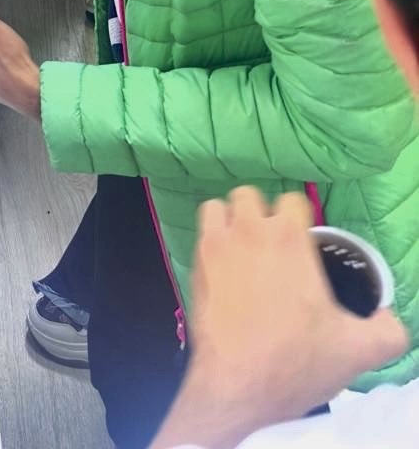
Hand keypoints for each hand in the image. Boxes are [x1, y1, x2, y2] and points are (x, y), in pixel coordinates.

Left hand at [151, 190, 408, 448]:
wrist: (239, 386)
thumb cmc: (297, 361)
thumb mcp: (357, 350)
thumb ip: (386, 330)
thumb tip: (388, 317)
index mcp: (288, 239)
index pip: (293, 201)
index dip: (300, 219)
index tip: (305, 244)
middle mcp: (249, 231)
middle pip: (249, 195)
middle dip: (261, 214)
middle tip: (273, 246)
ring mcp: (216, 246)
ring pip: (218, 207)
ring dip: (230, 221)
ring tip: (244, 249)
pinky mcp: (193, 265)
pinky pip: (200, 235)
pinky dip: (212, 243)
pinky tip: (226, 270)